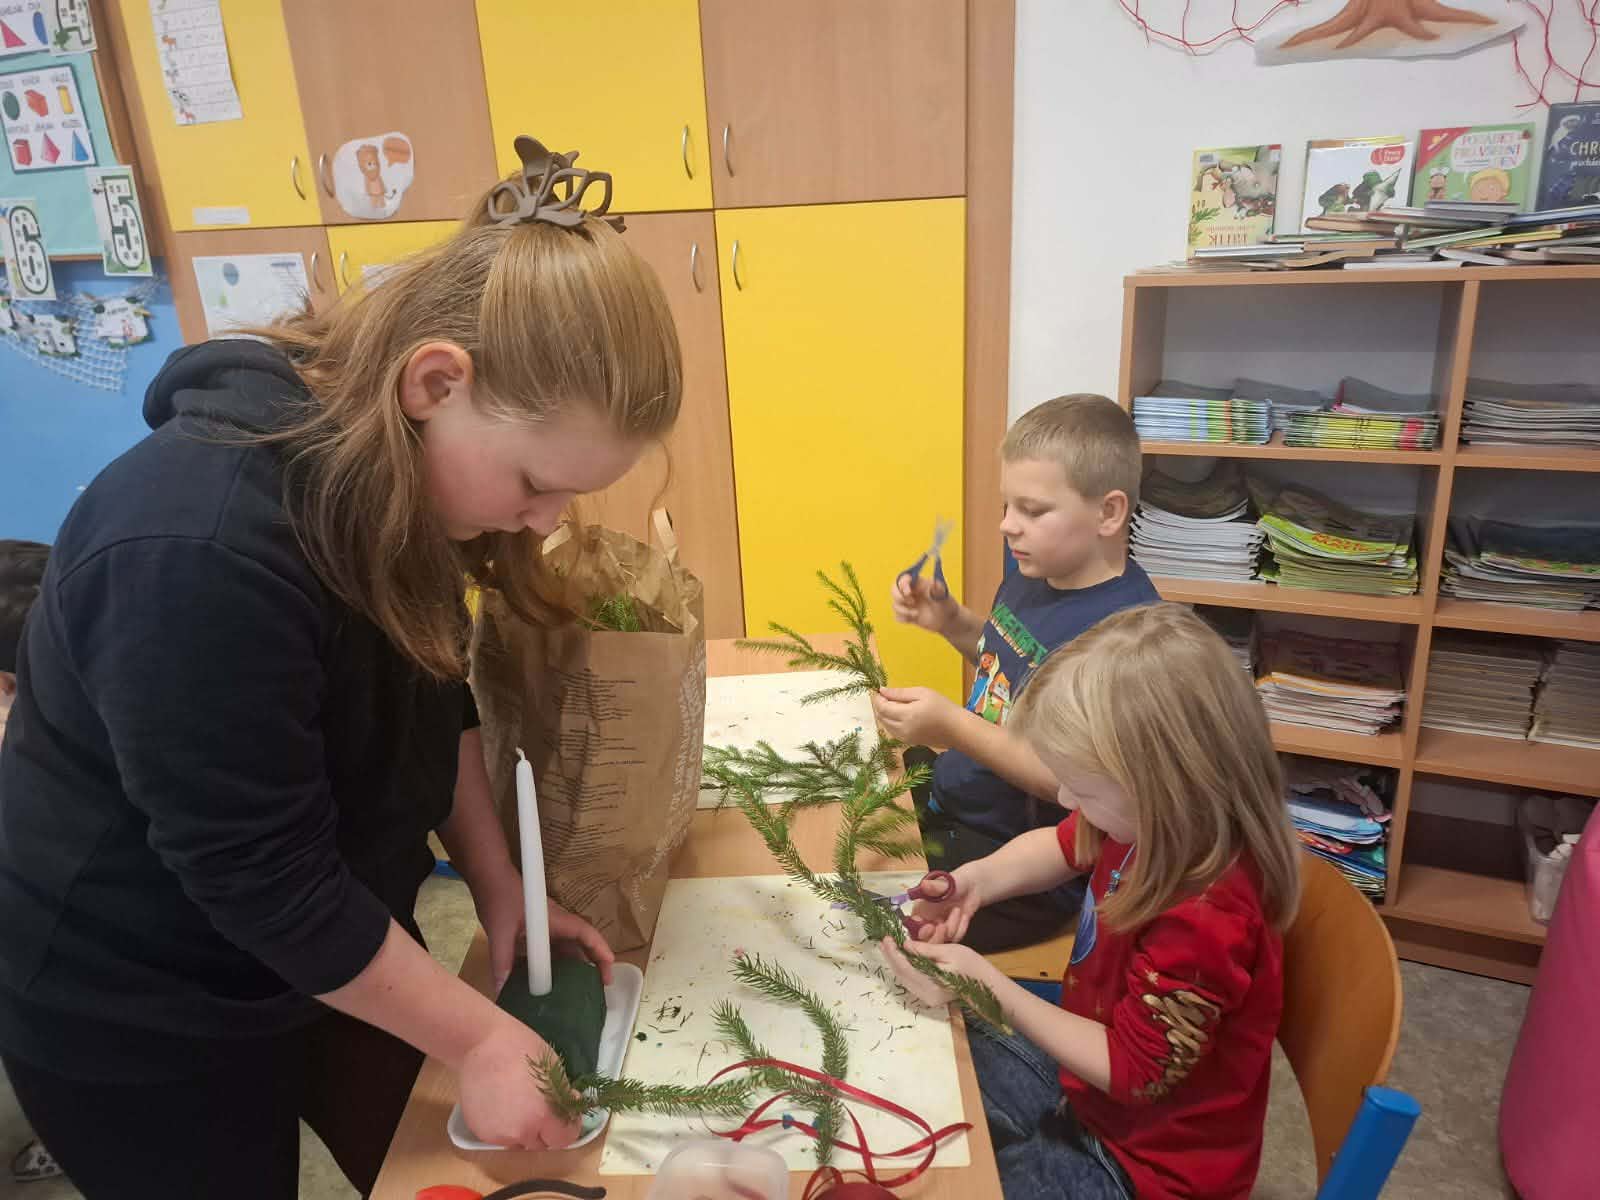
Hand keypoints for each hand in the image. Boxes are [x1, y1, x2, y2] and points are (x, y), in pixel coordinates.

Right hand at [458, 1016, 581, 1149]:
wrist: (480, 1043)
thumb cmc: (521, 1048)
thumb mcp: (554, 1068)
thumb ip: (563, 1095)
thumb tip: (570, 1108)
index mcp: (543, 1115)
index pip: (563, 1140)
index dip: (566, 1128)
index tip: (563, 1116)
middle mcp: (521, 1132)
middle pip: (540, 1144)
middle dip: (543, 1130)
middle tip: (537, 1107)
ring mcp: (498, 1135)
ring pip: (518, 1142)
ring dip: (521, 1130)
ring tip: (515, 1104)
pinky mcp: (480, 1133)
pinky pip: (499, 1137)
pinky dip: (502, 1126)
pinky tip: (499, 1103)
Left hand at [469, 865, 614, 992]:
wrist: (489, 878)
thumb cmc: (500, 897)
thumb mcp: (500, 931)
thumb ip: (502, 961)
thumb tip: (502, 991)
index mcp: (556, 921)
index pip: (586, 934)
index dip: (600, 951)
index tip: (608, 972)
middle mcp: (556, 925)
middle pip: (581, 945)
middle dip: (593, 965)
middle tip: (598, 990)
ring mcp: (546, 929)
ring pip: (566, 950)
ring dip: (574, 969)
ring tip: (577, 993)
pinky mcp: (535, 933)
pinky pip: (551, 952)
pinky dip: (555, 968)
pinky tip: (547, 985)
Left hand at [871, 686, 959, 746]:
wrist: (956, 728)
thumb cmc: (942, 707)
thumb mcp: (922, 693)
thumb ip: (900, 693)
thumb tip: (882, 691)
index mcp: (906, 715)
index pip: (882, 708)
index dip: (877, 699)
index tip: (878, 690)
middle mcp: (902, 729)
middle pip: (881, 717)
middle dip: (879, 706)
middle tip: (885, 695)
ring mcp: (905, 738)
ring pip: (885, 726)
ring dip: (884, 715)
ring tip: (892, 704)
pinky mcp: (909, 742)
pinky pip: (893, 732)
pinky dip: (890, 723)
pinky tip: (898, 715)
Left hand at [879, 936, 990, 1007]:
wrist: (987, 984)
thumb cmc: (971, 965)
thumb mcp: (949, 951)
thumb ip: (924, 950)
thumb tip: (904, 946)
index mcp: (931, 984)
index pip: (905, 967)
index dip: (893, 952)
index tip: (886, 938)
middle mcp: (926, 995)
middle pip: (901, 974)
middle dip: (891, 956)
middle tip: (884, 940)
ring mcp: (927, 999)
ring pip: (904, 978)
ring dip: (896, 962)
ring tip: (889, 947)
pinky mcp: (929, 997)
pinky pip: (911, 981)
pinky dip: (904, 969)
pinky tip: (901, 957)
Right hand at [890, 572, 958, 634]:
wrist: (948, 621)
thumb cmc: (947, 605)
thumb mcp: (945, 596)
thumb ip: (938, 589)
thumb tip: (933, 581)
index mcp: (919, 584)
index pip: (904, 578)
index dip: (903, 584)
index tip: (908, 593)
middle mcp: (911, 592)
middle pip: (894, 589)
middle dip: (898, 596)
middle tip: (910, 602)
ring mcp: (908, 604)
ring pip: (895, 604)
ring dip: (903, 610)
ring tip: (916, 614)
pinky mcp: (907, 615)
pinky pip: (898, 616)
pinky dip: (903, 618)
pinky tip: (914, 619)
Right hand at [906, 863, 985, 943]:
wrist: (972, 887)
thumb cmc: (955, 882)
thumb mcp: (946, 884)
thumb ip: (935, 887)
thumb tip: (924, 885)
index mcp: (920, 909)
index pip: (913, 926)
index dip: (919, 931)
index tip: (930, 926)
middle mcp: (927, 921)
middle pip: (925, 940)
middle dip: (936, 936)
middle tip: (945, 926)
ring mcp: (939, 928)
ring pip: (942, 940)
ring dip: (952, 928)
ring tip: (958, 910)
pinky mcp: (951, 932)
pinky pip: (954, 938)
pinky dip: (961, 929)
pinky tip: (964, 916)